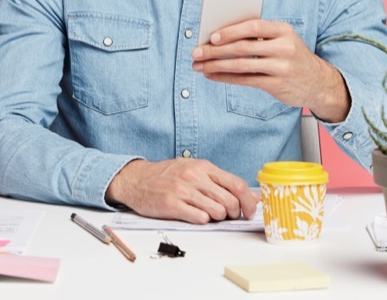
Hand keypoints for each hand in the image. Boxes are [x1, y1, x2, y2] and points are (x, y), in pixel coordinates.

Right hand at [105, 158, 256, 223]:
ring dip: (217, 218)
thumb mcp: (195, 170)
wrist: (136, 179)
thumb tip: (251, 195)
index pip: (237, 185)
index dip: (248, 202)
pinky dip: (202, 220)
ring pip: (217, 212)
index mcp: (203, 167)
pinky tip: (194, 215)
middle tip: (225, 215)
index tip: (249, 211)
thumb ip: (221, 181)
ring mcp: (183, 190)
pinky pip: (200, 218)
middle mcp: (194, 176)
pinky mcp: (172, 205)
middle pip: (230, 202)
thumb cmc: (167, 176)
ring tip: (207, 214)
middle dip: (232, 213)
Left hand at [191, 19, 349, 121]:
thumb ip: (258, 35)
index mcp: (283, 30)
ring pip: (241, 65)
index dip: (231, 31)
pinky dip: (225, 77)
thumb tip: (219, 35)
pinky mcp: (277, 85)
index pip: (253, 27)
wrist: (319, 82)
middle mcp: (284, 47)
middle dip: (215, 50)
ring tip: (199, 66)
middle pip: (243, 47)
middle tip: (196, 52)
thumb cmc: (291, 56)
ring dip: (215, 65)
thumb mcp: (282, 39)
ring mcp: (282, 67)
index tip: (211, 36)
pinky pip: (245, 80)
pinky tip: (212, 75)